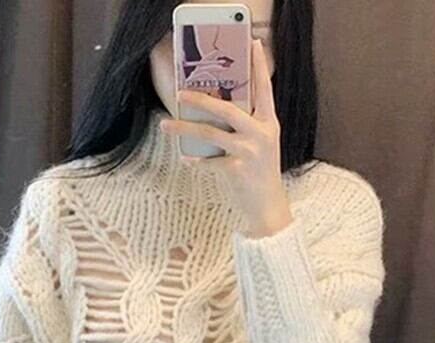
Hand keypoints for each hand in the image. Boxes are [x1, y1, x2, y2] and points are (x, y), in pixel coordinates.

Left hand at [160, 38, 293, 238]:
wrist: (268, 207)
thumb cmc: (260, 173)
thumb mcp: (261, 144)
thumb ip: (247, 125)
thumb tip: (217, 108)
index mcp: (268, 123)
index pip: (265, 88)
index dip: (258, 66)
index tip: (252, 44)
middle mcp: (261, 134)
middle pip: (227, 108)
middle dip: (200, 99)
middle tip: (180, 92)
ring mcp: (249, 152)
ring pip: (212, 133)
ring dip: (185, 128)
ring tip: (165, 125)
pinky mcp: (237, 170)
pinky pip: (210, 161)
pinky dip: (196, 160)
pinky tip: (185, 159)